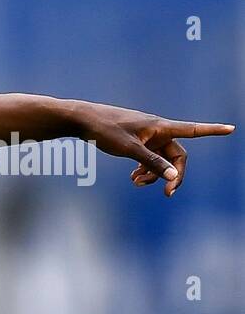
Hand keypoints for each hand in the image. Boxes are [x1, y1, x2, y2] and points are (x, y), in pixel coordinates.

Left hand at [76, 104, 233, 196]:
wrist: (83, 120)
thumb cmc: (105, 130)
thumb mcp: (129, 149)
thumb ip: (152, 163)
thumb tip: (174, 176)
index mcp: (160, 127)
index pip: (192, 129)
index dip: (212, 130)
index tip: (231, 129)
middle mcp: (157, 130)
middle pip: (176, 155)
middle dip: (173, 174)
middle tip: (167, 193)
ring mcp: (146, 136)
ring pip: (160, 159)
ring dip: (154, 174)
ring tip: (136, 183)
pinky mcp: (136, 140)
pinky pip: (148, 157)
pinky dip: (144, 168)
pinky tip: (133, 178)